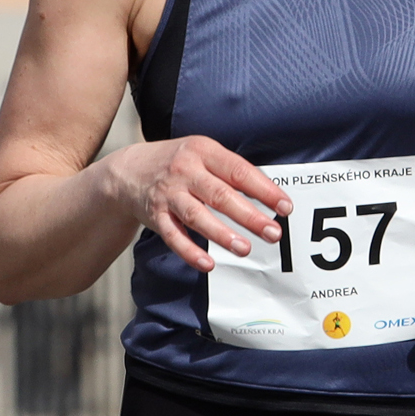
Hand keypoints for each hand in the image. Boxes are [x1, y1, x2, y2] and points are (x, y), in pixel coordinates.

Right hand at [103, 135, 289, 272]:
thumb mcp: (204, 154)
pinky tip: (208, 264)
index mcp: (203, 151)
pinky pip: (173, 236)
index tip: (285, 208)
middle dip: (249, 216)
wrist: (128, 171)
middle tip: (273, 233)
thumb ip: (232, 172)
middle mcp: (185, 171)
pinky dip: (190, 251)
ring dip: (222, 235)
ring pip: (197, 216)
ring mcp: (169, 194)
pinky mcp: (156, 215)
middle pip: (220, 195)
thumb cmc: (179, 163)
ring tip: (245, 249)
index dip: (265, 190)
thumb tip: (271, 197)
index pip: (239, 171)